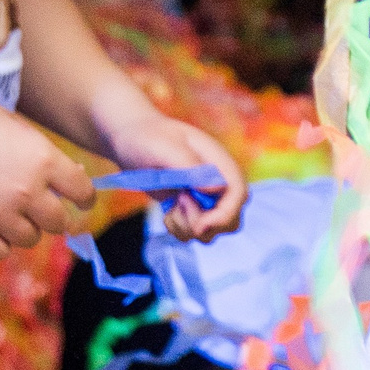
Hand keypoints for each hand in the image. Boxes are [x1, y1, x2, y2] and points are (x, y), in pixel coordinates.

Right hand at [0, 90, 96, 256]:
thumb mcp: (13, 125)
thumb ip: (43, 154)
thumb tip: (73, 178)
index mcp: (41, 158)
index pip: (82, 193)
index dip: (83, 198)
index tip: (79, 201)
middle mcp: (25, 190)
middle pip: (59, 223)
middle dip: (53, 216)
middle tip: (40, 209)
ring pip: (30, 239)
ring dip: (24, 228)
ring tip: (4, 209)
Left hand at [99, 101, 246, 240]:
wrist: (131, 138)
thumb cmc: (147, 137)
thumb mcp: (164, 148)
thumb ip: (190, 166)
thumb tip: (217, 188)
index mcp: (219, 162)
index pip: (238, 194)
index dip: (225, 214)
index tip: (200, 224)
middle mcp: (217, 181)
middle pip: (231, 218)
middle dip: (205, 224)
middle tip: (178, 205)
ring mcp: (204, 196)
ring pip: (212, 230)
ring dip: (188, 227)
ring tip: (170, 207)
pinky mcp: (190, 207)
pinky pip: (194, 232)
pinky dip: (179, 229)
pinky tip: (167, 212)